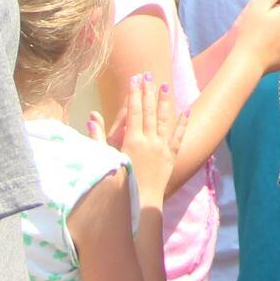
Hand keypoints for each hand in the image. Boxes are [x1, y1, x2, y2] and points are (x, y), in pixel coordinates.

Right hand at [97, 74, 185, 211]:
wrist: (139, 205)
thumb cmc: (118, 185)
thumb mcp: (104, 160)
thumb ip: (97, 138)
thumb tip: (92, 116)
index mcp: (132, 141)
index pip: (133, 112)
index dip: (134, 94)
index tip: (134, 79)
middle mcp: (149, 141)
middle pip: (148, 111)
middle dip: (148, 92)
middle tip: (149, 75)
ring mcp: (162, 148)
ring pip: (165, 120)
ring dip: (165, 101)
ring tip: (166, 85)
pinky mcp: (171, 157)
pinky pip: (178, 136)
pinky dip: (183, 122)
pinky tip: (187, 109)